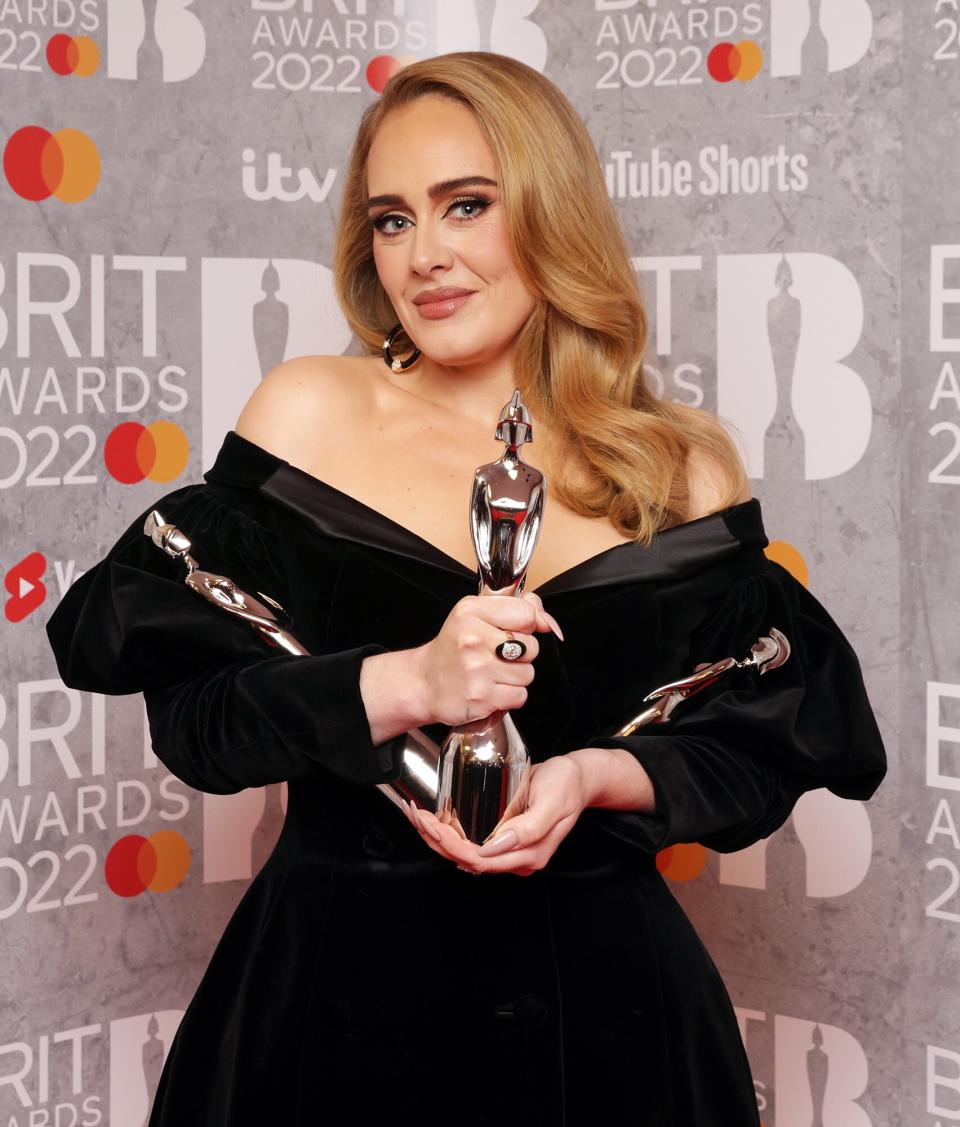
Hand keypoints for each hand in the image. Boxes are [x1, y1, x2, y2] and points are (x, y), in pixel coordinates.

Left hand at [398, 754, 588, 875]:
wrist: (578, 778)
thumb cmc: (567, 786)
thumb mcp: (553, 802)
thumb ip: (529, 828)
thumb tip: (495, 847)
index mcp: (529, 855)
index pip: (479, 860)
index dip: (450, 845)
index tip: (429, 823)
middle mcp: (517, 859)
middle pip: (468, 859)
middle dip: (437, 840)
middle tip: (415, 815)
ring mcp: (510, 852)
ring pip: (466, 854)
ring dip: (439, 839)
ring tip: (417, 817)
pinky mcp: (504, 840)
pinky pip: (472, 844)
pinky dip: (450, 834)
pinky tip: (434, 821)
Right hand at [408, 589, 563, 727]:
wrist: (424, 683)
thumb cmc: (454, 647)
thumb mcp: (476, 613)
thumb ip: (515, 607)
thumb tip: (547, 621)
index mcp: (471, 611)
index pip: (526, 613)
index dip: (528, 624)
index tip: (516, 630)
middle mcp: (473, 638)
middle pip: (531, 646)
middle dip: (521, 653)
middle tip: (496, 654)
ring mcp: (477, 669)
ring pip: (528, 673)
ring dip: (515, 677)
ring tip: (491, 673)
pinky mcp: (481, 697)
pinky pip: (520, 695)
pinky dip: (509, 696)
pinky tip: (490, 689)